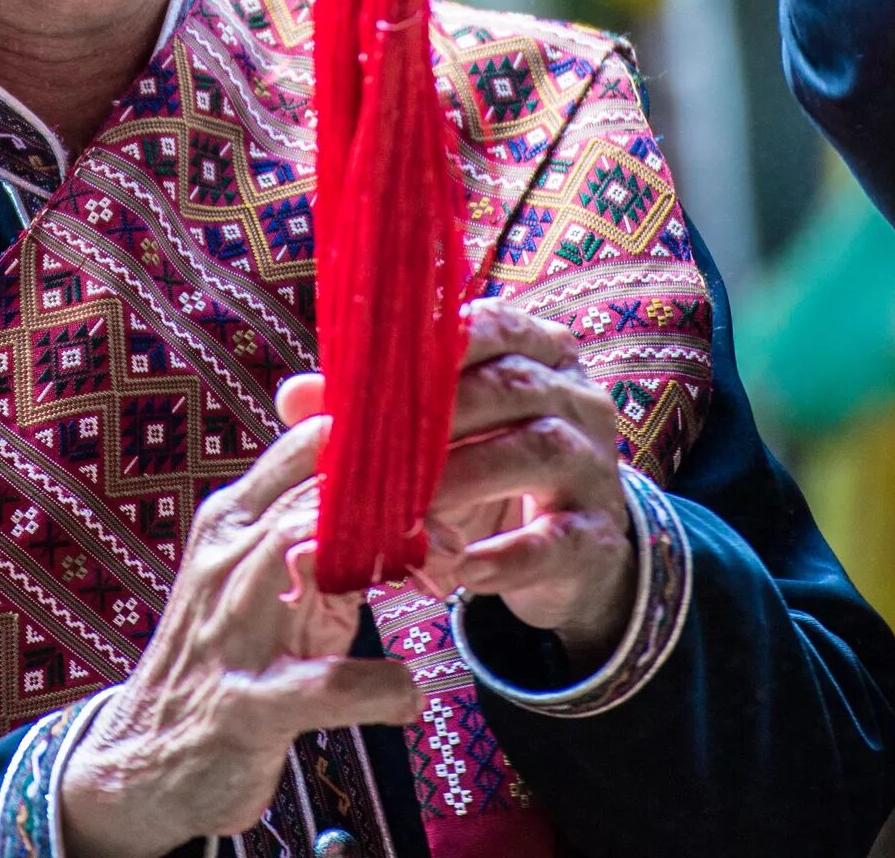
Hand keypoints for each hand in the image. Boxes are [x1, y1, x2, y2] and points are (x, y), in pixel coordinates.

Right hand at [58, 416, 419, 857]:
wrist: (146, 761)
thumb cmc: (224, 660)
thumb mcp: (260, 583)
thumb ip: (313, 533)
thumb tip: (394, 490)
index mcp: (232, 523)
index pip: (303, 451)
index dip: (373, 446)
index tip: (435, 456)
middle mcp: (227, 563)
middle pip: (311, 494)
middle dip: (391, 499)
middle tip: (456, 521)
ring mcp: (234, 632)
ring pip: (300, 555)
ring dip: (384, 559)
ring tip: (440, 576)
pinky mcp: (248, 705)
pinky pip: (322, 686)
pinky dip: (376, 686)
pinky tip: (409, 692)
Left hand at [277, 299, 631, 663]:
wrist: (564, 554)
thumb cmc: (485, 469)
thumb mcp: (434, 436)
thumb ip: (370, 409)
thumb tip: (295, 396)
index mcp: (537, 353)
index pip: (493, 324)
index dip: (435, 343)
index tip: (376, 371)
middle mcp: (576, 398)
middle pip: (512, 385)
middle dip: (437, 416)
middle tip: (375, 451)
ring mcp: (595, 465)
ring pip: (537, 451)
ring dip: (465, 478)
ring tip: (407, 512)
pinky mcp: (599, 536)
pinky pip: (559, 540)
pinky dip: (507, 556)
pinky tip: (460, 571)